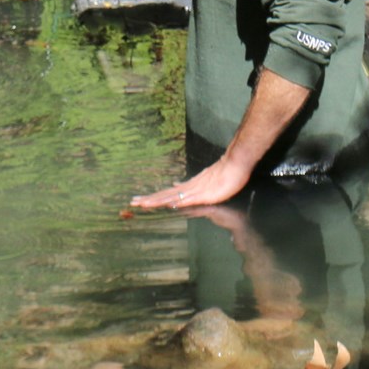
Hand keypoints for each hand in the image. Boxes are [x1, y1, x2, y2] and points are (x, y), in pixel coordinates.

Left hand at [129, 155, 253, 209]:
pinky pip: (187, 199)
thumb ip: (190, 186)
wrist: (235, 164)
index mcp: (187, 187)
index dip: (153, 198)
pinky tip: (167, 204)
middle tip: (132, 202)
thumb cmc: (224, 174)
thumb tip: (175, 185)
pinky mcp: (204, 194)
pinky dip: (176, 202)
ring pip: (171, 197)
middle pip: (164, 195)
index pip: (166, 193)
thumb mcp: (205, 183)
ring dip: (156, 201)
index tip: (139, 200)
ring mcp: (195, 191)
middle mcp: (188, 188)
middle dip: (148, 200)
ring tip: (142, 204)